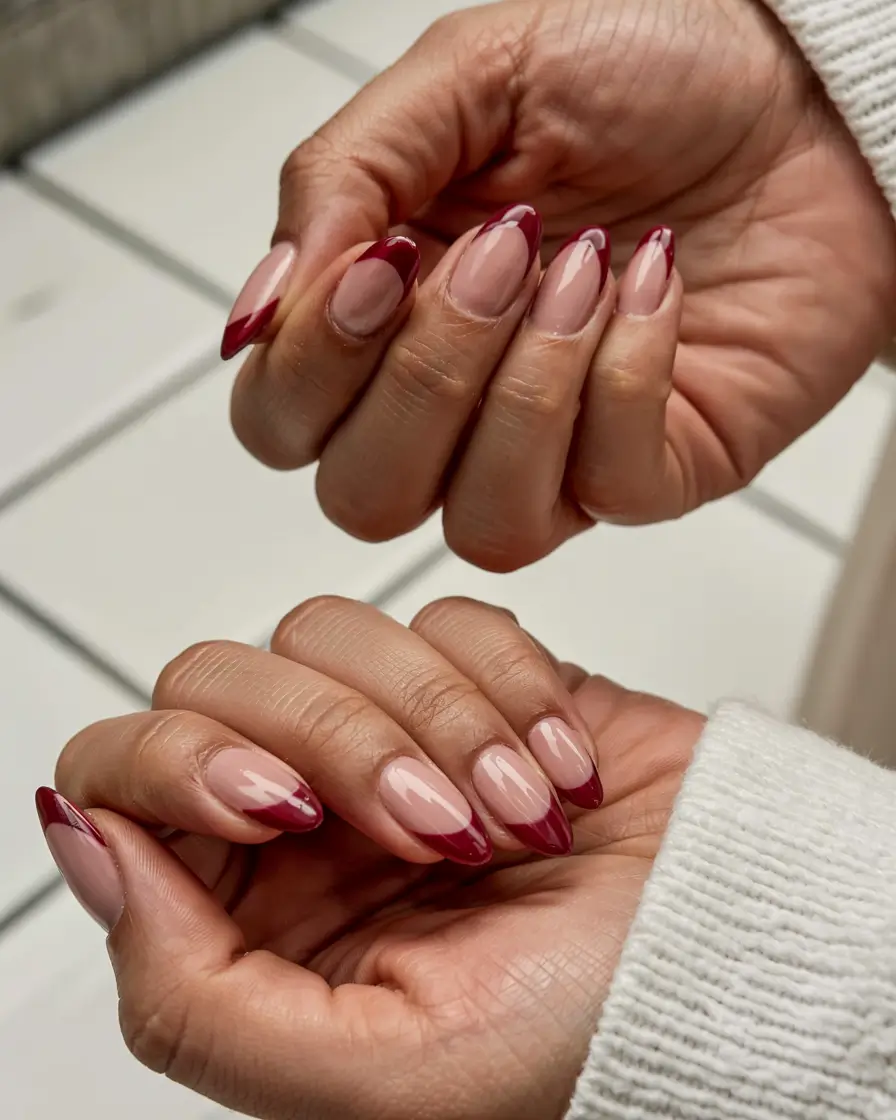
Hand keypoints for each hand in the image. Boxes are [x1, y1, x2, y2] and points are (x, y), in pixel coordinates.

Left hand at [39, 596, 701, 1119]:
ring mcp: (387, 727)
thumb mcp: (371, 1077)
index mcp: (250, 911)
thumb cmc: (580, 1030)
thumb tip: (82, 842)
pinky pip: (442, 614)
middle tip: (438, 827)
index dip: (183, 765)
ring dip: (438, 722)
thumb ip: (189, 994)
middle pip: (221, 677)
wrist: (731, 948)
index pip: (124, 774)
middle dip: (339, 741)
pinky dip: (509, 688)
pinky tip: (562, 770)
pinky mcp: (471, 671)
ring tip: (516, 815)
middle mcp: (305, 809)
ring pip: (328, 630)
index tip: (280, 805)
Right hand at [226, 0, 895, 571]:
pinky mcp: (650, 473)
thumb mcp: (471, 75)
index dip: (312, 366)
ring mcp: (553, 453)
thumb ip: (344, 178)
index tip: (379, 259)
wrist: (804, 91)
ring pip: (478, 526)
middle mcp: (457, 407)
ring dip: (521, 393)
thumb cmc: (648, 70)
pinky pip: (604, 489)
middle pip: (364, 498)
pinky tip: (652, 287)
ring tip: (581, 270)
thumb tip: (259, 309)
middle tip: (497, 253)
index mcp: (387, 319)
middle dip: (422, 380)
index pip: (282, 420)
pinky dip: (624, 379)